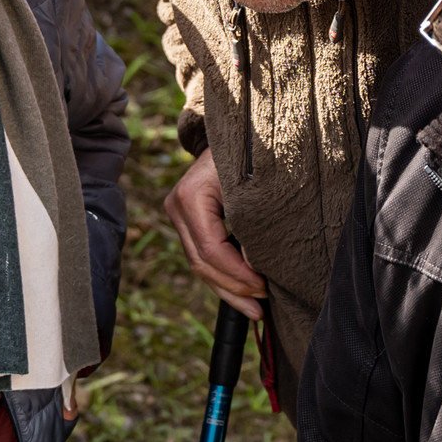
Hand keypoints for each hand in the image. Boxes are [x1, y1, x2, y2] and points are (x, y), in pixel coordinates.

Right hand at [165, 148, 265, 319]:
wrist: (237, 131)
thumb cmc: (252, 151)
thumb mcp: (255, 182)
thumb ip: (256, 221)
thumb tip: (257, 264)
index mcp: (191, 196)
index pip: (211, 249)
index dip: (237, 275)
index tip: (264, 289)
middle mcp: (177, 207)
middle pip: (201, 263)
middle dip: (233, 290)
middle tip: (261, 308)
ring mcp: (178, 215)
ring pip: (199, 265)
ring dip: (228, 290)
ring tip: (255, 310)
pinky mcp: (187, 222)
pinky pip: (203, 257)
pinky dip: (224, 277)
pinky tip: (244, 293)